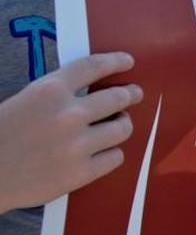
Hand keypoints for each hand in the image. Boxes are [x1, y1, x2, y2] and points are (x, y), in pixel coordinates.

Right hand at [0, 52, 142, 212]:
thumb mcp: (23, 100)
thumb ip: (56, 94)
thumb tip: (91, 89)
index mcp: (49, 91)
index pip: (94, 67)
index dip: (116, 61)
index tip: (128, 61)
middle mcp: (68, 115)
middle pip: (118, 98)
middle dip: (130, 94)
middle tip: (134, 94)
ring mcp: (77, 145)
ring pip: (122, 128)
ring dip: (121, 124)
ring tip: (117, 124)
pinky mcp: (80, 173)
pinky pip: (115, 157)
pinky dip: (111, 153)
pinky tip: (104, 152)